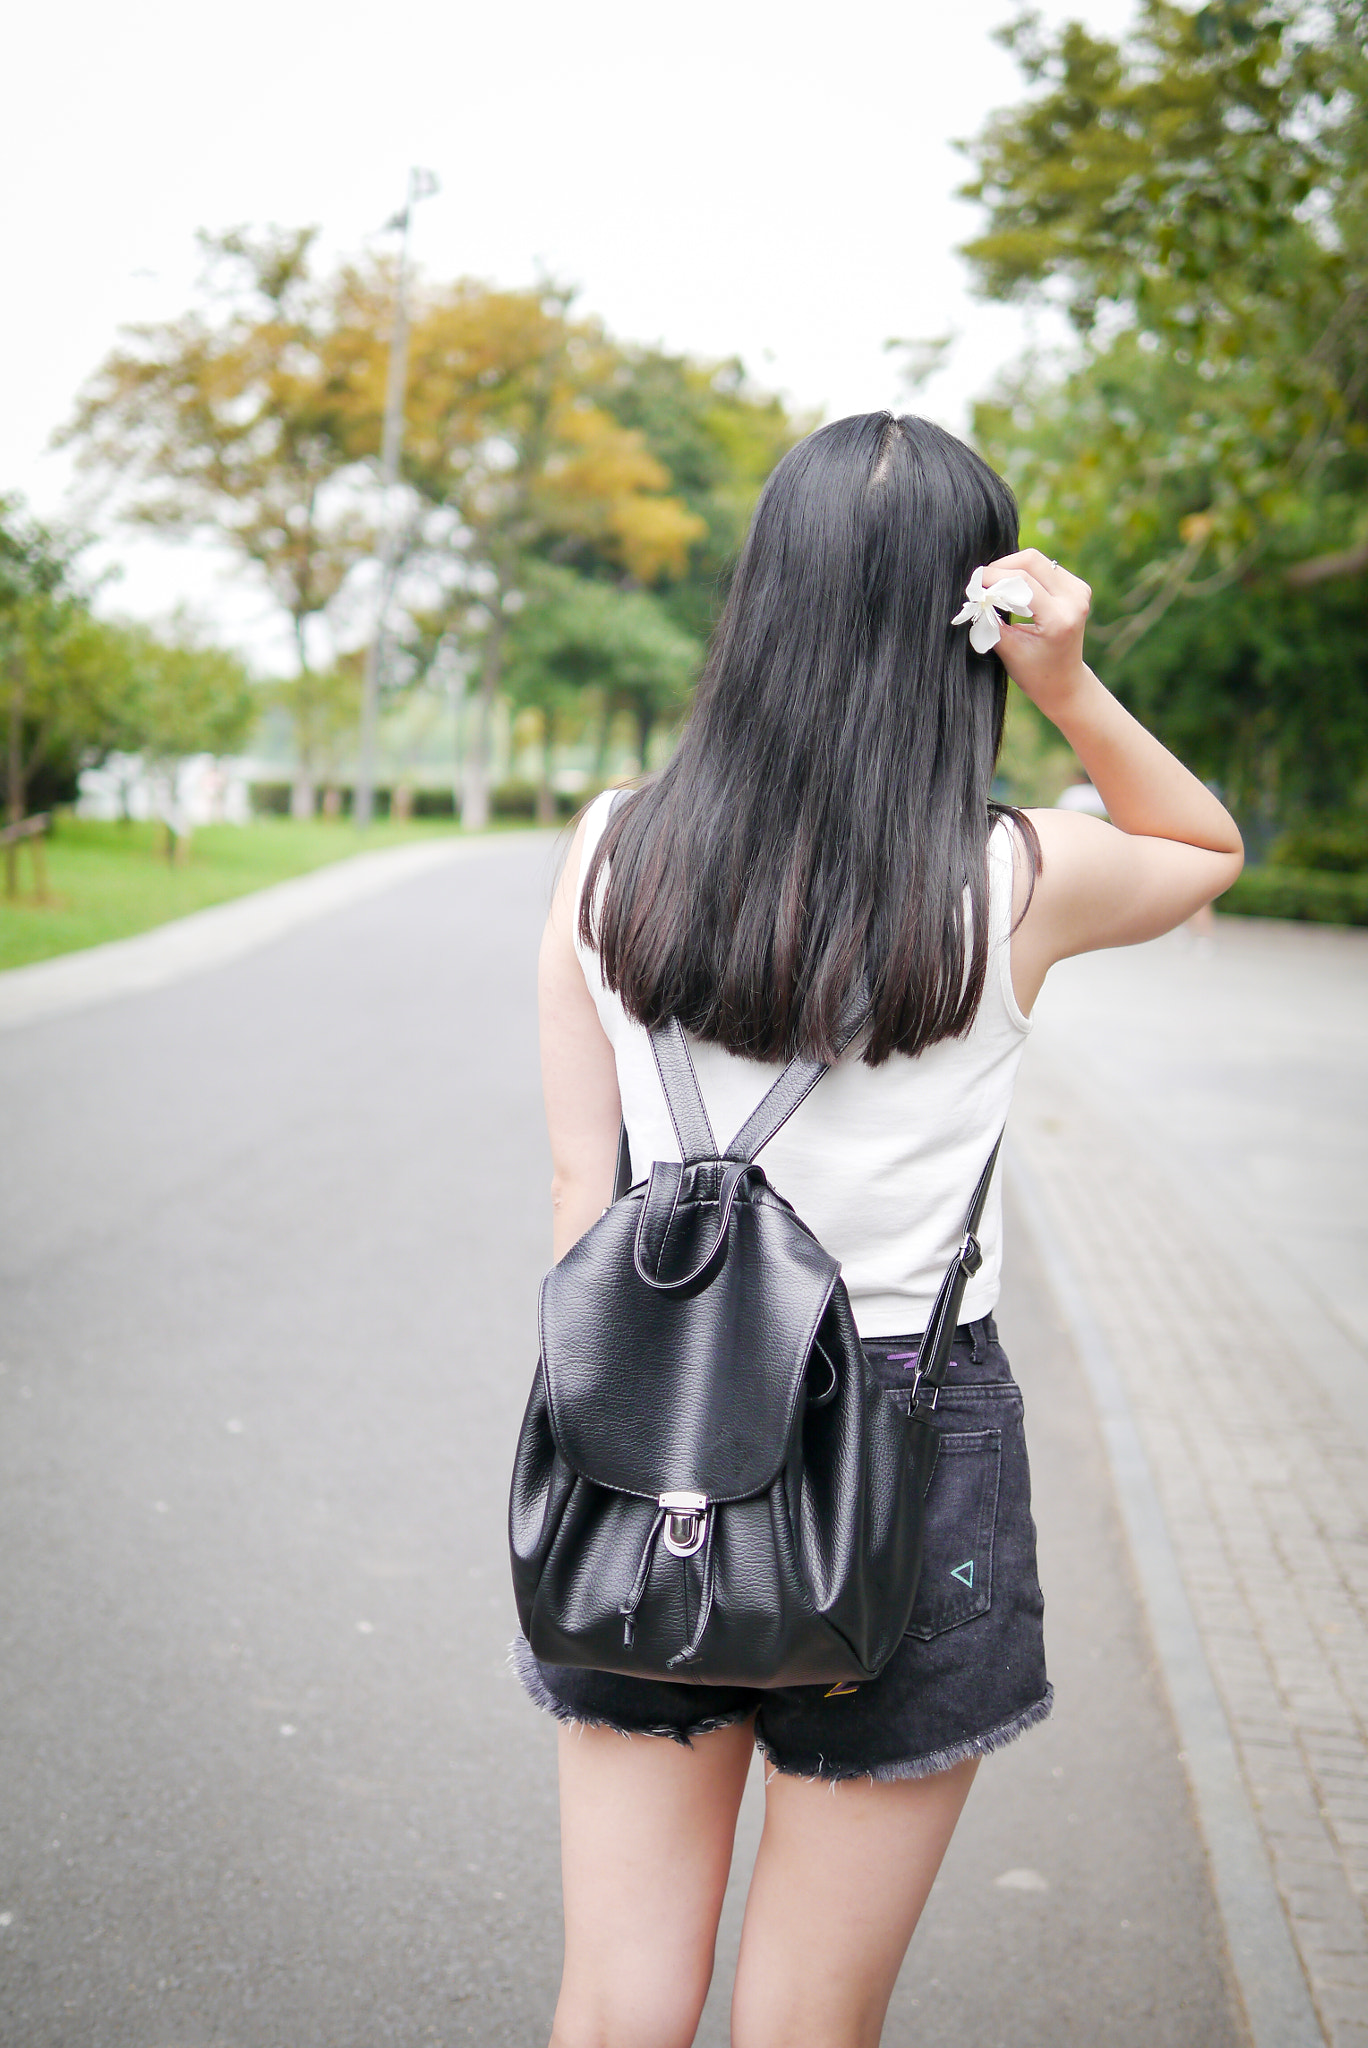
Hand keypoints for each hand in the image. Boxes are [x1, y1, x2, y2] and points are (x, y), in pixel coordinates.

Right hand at [981, 549, 1092, 724]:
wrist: (1065, 683)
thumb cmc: (1035, 674)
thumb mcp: (1008, 650)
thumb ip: (991, 621)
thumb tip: (974, 595)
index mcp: (1059, 618)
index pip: (1021, 582)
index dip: (992, 578)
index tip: (972, 584)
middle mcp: (1074, 600)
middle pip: (1031, 561)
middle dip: (1001, 568)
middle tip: (981, 582)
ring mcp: (1079, 591)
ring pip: (1038, 560)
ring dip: (1012, 569)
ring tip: (994, 586)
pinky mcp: (1078, 587)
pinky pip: (1045, 567)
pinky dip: (1024, 573)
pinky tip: (1013, 589)